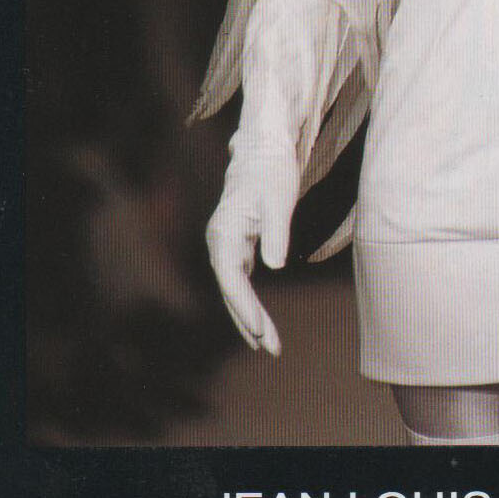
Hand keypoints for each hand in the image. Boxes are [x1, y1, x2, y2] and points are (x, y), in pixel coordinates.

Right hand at [205, 142, 301, 355]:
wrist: (264, 148)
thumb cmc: (272, 170)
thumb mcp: (279, 198)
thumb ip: (276, 231)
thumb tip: (273, 264)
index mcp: (224, 231)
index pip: (230, 277)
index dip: (243, 306)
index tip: (260, 329)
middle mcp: (219, 241)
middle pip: (230, 290)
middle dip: (248, 322)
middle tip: (270, 349)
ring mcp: (226, 243)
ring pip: (233, 289)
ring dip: (248, 317)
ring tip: (267, 345)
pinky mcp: (237, 244)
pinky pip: (239, 281)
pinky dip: (249, 302)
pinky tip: (260, 321)